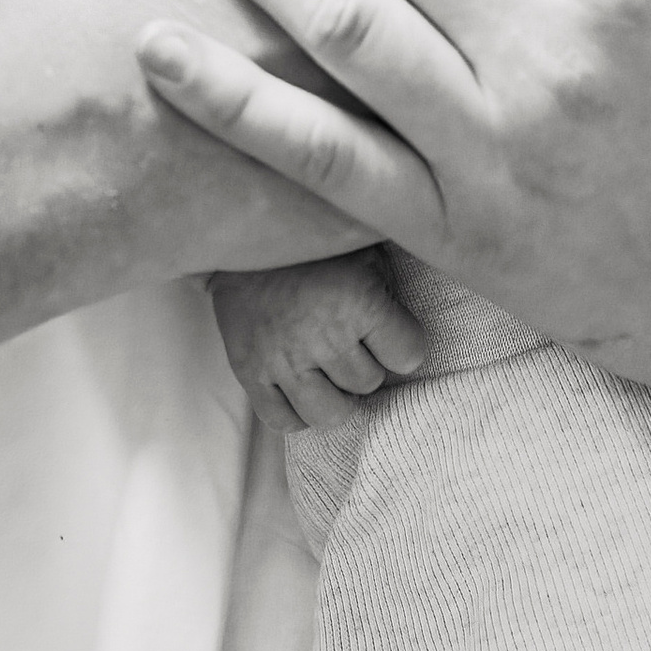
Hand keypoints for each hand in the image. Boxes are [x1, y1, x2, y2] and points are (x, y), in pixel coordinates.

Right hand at [210, 248, 427, 430]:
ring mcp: (282, 357)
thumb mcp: (364, 252)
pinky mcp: (248, 369)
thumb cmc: (314, 241)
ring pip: (330, 412)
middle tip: (353, 343)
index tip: (390, 334)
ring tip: (330, 370)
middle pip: (368, 383)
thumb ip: (388, 292)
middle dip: (366, 364)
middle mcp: (321, 335)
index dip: (403, 345)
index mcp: (356, 300)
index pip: (408, 355)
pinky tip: (302, 389)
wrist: (242, 231)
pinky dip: (297, 413)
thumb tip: (405, 336)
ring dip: (336, 394)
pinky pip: (282, 420)